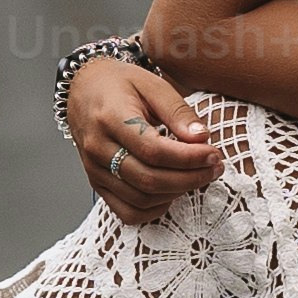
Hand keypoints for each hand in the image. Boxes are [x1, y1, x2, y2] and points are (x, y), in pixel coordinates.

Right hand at [69, 51, 221, 220]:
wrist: (83, 90)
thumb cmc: (120, 85)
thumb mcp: (153, 85)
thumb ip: (178, 112)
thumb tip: (202, 139)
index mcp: (111, 118)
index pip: (153, 150)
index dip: (189, 158)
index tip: (213, 154)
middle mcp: (98, 148)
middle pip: (149, 179)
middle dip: (190, 179)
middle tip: (213, 168)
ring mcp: (95, 170)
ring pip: (140, 199)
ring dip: (176, 193)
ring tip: (198, 177)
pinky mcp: (97, 184)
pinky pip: (127, 212)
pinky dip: (154, 209)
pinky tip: (171, 192)